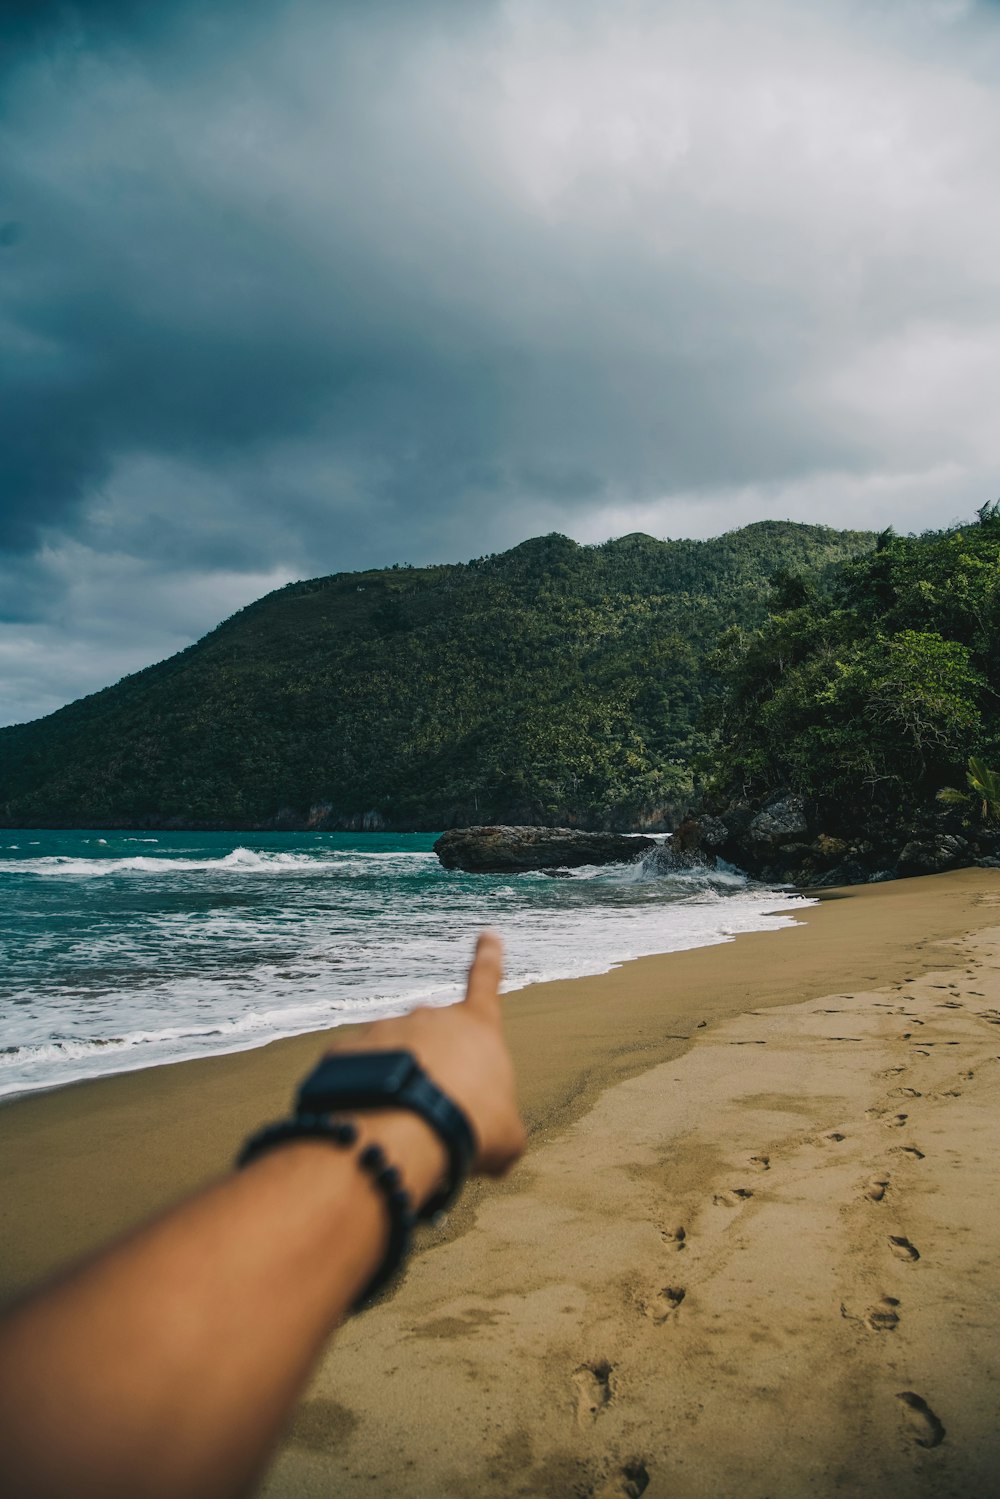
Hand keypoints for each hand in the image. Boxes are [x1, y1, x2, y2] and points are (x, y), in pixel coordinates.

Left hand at [326, 931, 525, 1176]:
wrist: (403, 1132)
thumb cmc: (469, 1127)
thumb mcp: (506, 1134)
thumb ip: (501, 1124)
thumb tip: (491, 1138)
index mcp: (475, 1027)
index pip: (486, 983)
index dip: (489, 959)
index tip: (487, 934)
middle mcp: (428, 1017)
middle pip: (434, 1042)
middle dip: (434, 1074)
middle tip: (436, 1119)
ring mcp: (383, 1030)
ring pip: (392, 1060)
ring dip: (398, 1088)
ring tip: (404, 1130)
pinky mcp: (345, 1052)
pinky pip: (355, 1076)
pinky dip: (362, 1099)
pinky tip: (369, 1127)